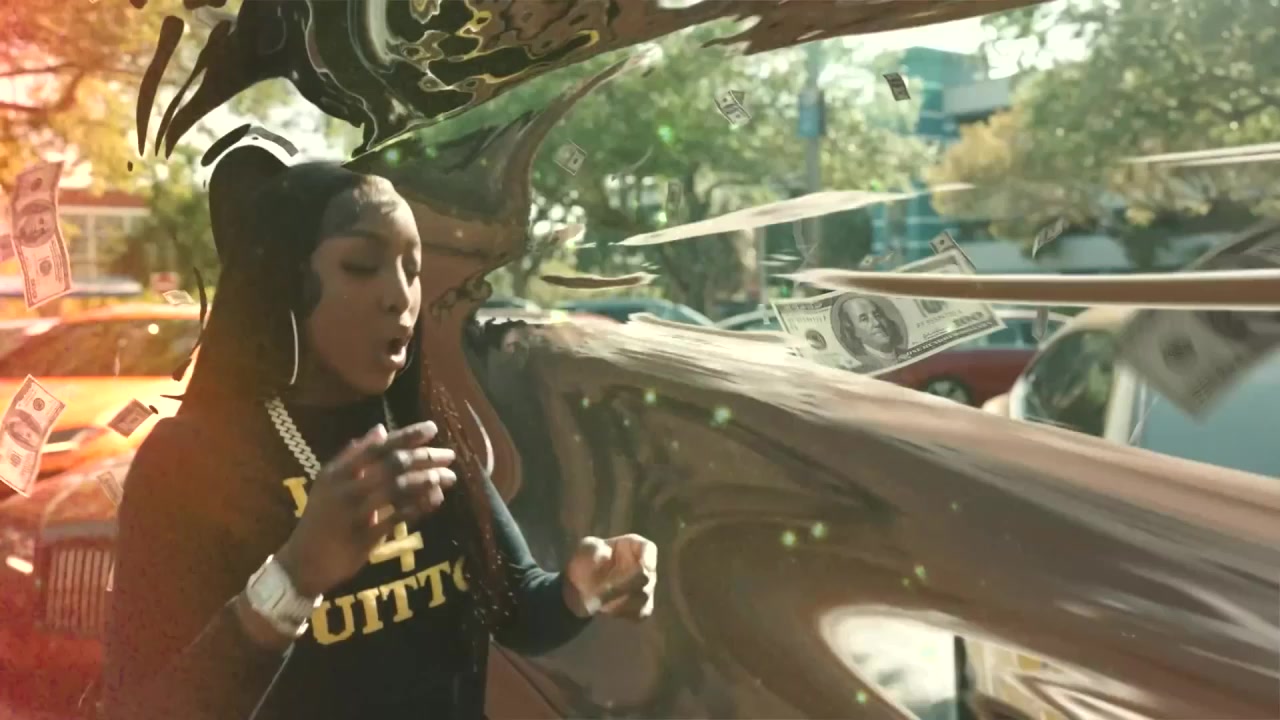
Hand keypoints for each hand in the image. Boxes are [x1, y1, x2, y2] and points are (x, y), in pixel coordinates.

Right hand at [276, 421, 456, 597]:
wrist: (303, 562)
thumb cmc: (322, 517)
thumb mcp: (330, 482)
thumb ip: (354, 454)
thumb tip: (380, 428)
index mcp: (338, 472)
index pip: (377, 446)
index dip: (407, 436)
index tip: (432, 429)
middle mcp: (345, 488)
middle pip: (392, 465)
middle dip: (425, 458)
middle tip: (450, 456)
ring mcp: (354, 514)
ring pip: (398, 489)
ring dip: (427, 480)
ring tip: (449, 477)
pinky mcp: (364, 538)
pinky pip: (398, 518)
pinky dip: (420, 507)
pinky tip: (436, 500)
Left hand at [562, 534, 657, 620]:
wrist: (581, 587)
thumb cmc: (587, 561)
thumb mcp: (585, 550)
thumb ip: (594, 550)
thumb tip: (604, 556)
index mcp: (634, 546)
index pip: (648, 549)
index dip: (648, 558)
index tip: (642, 568)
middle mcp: (645, 566)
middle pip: (645, 577)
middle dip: (623, 586)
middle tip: (601, 592)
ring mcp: (647, 587)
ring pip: (642, 597)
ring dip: (618, 600)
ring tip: (597, 600)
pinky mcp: (642, 607)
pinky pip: (639, 612)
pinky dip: (621, 612)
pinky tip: (605, 608)